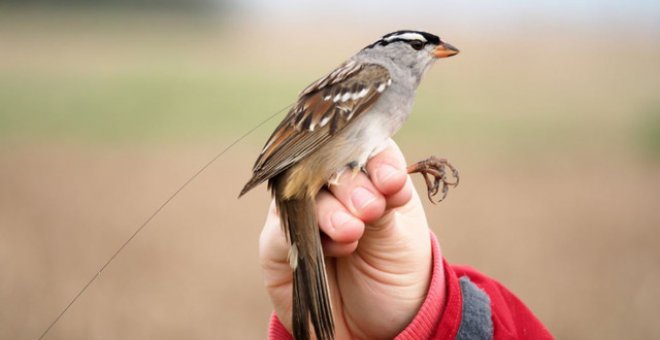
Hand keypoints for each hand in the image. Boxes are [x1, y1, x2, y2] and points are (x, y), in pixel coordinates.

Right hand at [259, 139, 441, 338]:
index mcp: (364, 173)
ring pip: (303, 193)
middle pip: (328, 163)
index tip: (390, 181)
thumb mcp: (401, 234)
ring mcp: (298, 210)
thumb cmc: (396, 272)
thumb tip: (381, 176)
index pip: (363, 146)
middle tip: (370, 209)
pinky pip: (282, 229)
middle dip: (352, 185)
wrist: (379, 325)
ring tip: (353, 231)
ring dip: (331, 211)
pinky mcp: (275, 242)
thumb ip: (386, 201)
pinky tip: (340, 246)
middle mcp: (327, 186)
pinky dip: (312, 234)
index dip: (375, 159)